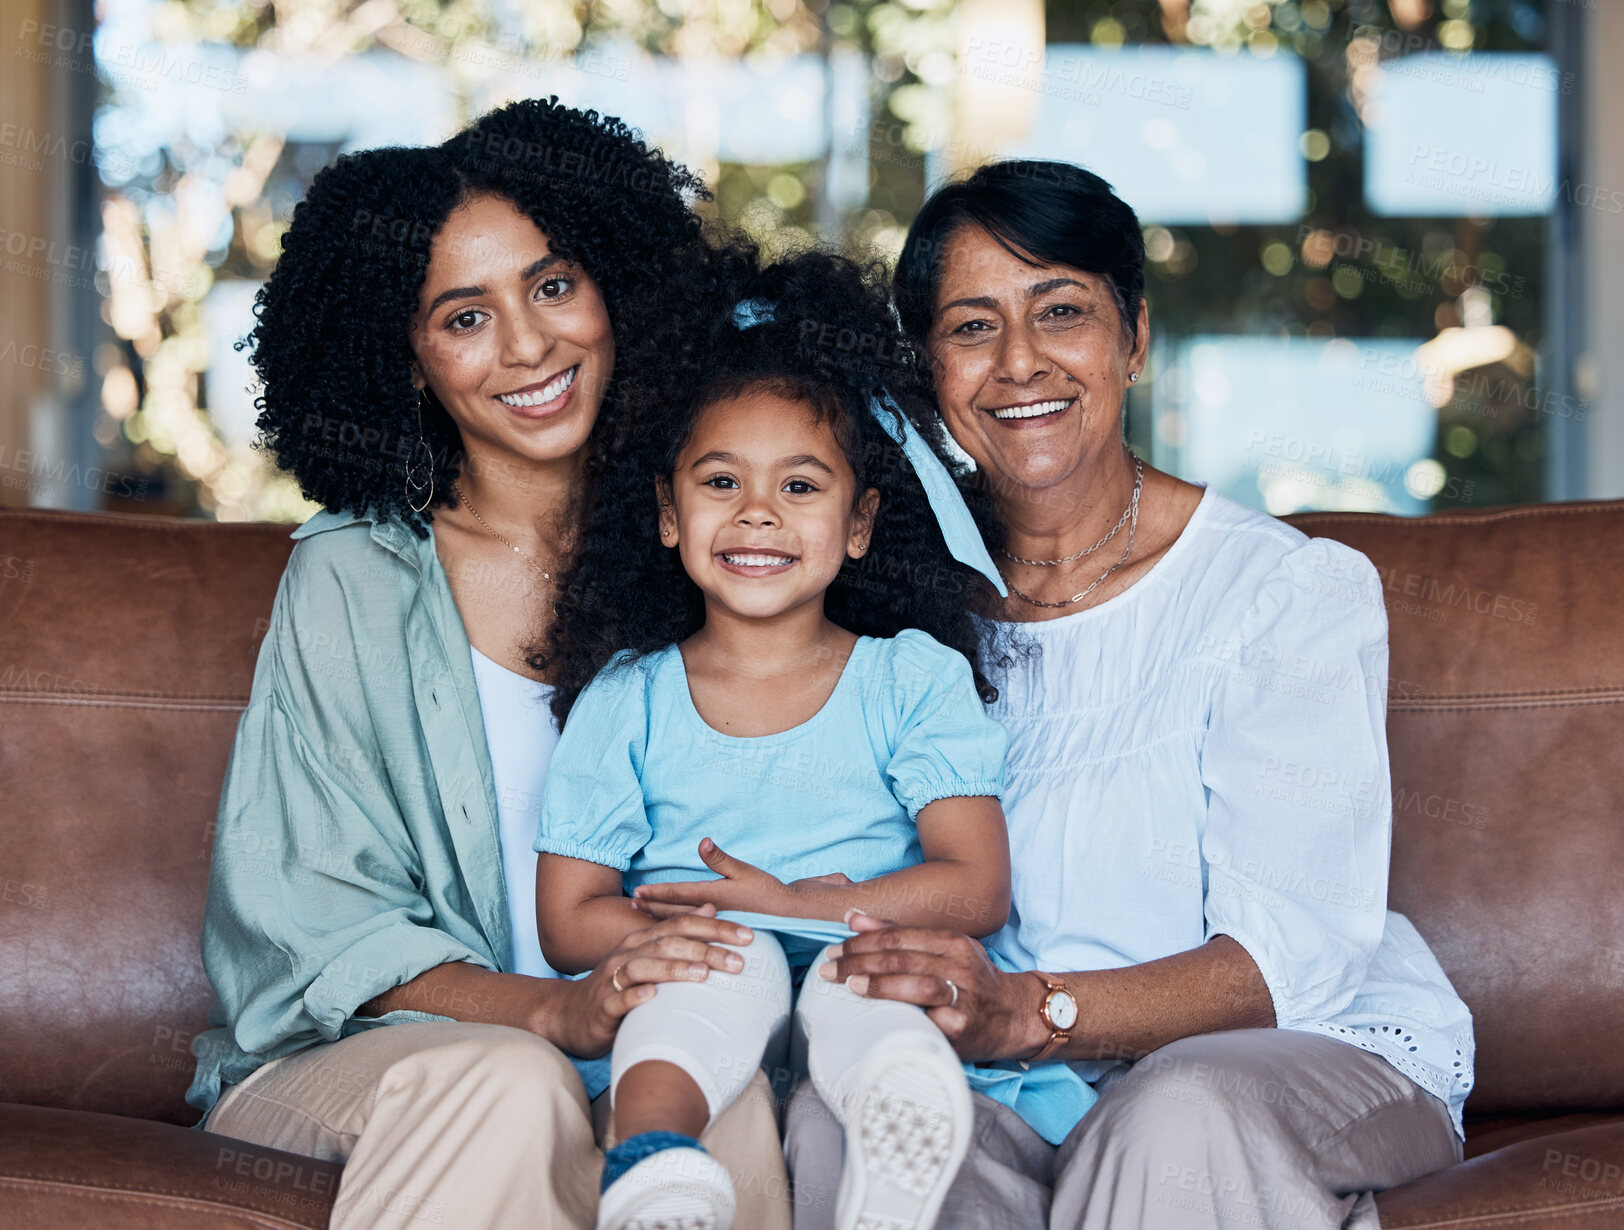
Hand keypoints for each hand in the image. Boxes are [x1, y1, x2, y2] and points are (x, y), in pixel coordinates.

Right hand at [552, 904, 754, 1057]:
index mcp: (643, 940)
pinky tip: (653, 997)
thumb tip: (709, 909)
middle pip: (670, 943)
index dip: (716, 929)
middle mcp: (628, 953)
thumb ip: (677, 933)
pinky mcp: (603, 1006)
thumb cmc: (618, 987)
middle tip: (739, 960)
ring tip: (703, 973)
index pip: (683, 926)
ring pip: (645, 967)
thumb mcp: (648, 956)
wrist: (571, 1015)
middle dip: (706, 948)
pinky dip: (636, 996)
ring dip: (675, 969)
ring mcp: (614, 979)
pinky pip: (620, 998)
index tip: (749, 936)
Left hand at [630, 838, 791, 916]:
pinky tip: (671, 925)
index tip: (637, 894)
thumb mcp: (743, 870)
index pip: (677, 894)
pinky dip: (677, 925)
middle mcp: (709, 910)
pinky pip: (692, 926)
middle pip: (673, 910)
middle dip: (651, 906)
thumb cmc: (766, 890)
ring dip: (660, 916)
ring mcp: (714, 921)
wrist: (787, 913)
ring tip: (645, 913)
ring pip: (681, 920)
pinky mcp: (720, 926)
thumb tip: (702, 842)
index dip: (655, 894)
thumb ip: (720, 858)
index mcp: (712, 895)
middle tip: (632, 904)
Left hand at [817, 913, 1044, 1062]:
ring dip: (879, 986)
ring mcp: (964, 997)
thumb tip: (852, 917)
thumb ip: (897, 934)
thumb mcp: (942, 948)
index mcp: (952, 941)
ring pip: (916, 986)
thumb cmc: (970, 979)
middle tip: (829, 969)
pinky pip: (930, 1022)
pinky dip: (904, 1018)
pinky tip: (881, 1019)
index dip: (862, 942)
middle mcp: (960, 965)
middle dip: (860, 962)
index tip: (835, 950)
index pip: (898, 938)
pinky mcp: (964, 1029)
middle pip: (902, 959)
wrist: (1015, 1015)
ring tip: (851, 986)